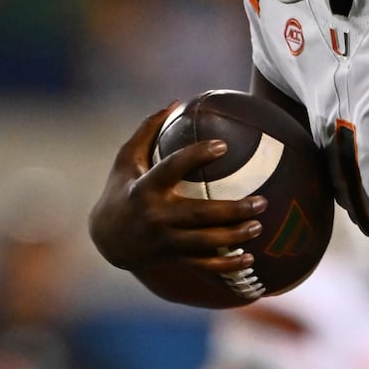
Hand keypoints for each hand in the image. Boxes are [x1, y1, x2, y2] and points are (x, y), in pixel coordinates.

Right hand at [88, 105, 268, 307]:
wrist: (107, 238)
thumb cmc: (121, 189)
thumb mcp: (126, 159)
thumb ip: (149, 131)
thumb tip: (176, 102)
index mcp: (145, 188)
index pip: (172, 168)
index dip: (196, 156)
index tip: (223, 145)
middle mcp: (156, 216)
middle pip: (199, 214)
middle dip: (232, 210)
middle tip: (262, 201)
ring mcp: (165, 240)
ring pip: (205, 242)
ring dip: (235, 237)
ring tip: (259, 225)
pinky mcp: (173, 257)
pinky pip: (204, 264)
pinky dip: (227, 265)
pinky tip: (250, 259)